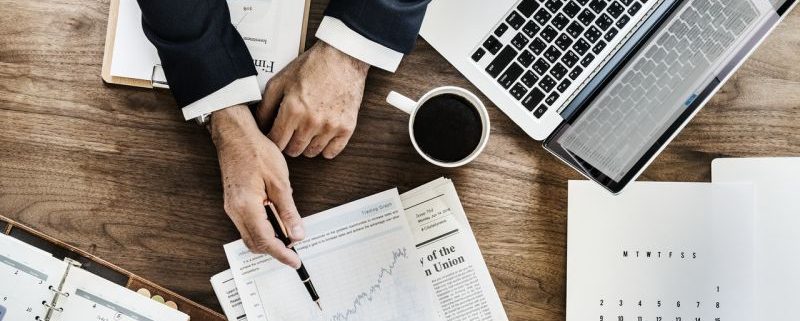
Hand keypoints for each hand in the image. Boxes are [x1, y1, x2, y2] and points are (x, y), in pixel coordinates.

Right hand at [210, 105, 303, 267]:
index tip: (294, 261)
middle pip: (255, 243)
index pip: (265, 241)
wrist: (236, 135)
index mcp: (246, 206)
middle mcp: (235, 211)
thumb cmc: (256, 151)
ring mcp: (232, 207)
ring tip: (288, 233)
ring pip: (250, 235)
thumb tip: (297, 233)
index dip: (281, 254)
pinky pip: (247, 224)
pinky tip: (276, 219)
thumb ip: (288, 211)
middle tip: (294, 249)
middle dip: (275, 250)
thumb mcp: (280, 182)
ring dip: (269, 239)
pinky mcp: (234, 203)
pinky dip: (263, 228)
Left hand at [256, 41, 369, 158]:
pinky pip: (332, 152)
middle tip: (290, 133)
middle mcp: (311, 121)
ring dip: (306, 146)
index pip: (276, 141)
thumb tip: (259, 125)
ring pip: (311, 153)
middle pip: (293, 150)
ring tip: (306, 132)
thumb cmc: (311, 66)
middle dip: (288, 144)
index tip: (275, 136)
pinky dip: (325, 148)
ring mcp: (330, 126)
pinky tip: (321, 137)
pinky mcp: (347, 127)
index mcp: (293, 109)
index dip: (272, 141)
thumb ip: (266, 105)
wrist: (343, 57)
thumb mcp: (281, 80)